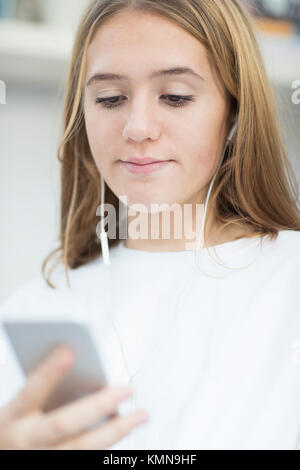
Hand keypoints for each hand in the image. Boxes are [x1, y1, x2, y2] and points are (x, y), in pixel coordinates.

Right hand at [0, 344, 147, 448]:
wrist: (6, 455)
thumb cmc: (17, 426)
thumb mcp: (18, 408)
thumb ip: (44, 390)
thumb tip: (82, 368)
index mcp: (12, 416)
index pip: (30, 392)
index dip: (48, 373)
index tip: (69, 351)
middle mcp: (25, 441)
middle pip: (62, 424)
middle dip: (96, 406)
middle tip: (125, 389)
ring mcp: (42, 459)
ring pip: (81, 447)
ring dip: (115, 431)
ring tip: (141, 414)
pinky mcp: (56, 467)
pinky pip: (86, 457)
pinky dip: (108, 444)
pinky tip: (125, 429)